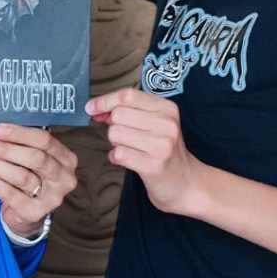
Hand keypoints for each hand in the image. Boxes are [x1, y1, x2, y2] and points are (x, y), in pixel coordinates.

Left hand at [0, 123, 77, 236]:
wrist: (28, 212)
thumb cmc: (30, 176)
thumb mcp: (33, 157)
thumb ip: (23, 143)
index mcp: (66, 159)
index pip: (45, 140)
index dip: (19, 133)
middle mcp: (64, 178)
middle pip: (35, 158)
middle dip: (5, 149)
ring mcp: (52, 198)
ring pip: (21, 176)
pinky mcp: (34, 212)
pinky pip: (8, 193)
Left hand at [86, 87, 196, 214]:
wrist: (185, 182)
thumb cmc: (164, 151)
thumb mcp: (154, 124)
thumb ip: (128, 111)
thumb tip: (96, 108)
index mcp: (167, 108)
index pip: (128, 95)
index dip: (104, 100)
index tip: (91, 108)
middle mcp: (167, 124)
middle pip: (118, 115)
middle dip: (113, 126)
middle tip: (124, 137)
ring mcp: (161, 145)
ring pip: (115, 134)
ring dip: (115, 143)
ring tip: (130, 149)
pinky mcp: (153, 165)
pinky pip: (118, 153)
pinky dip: (116, 157)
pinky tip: (127, 160)